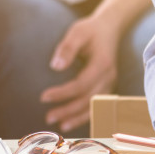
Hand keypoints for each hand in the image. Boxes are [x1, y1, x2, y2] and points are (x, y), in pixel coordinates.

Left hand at [39, 14, 120, 131]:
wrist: (109, 28)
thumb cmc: (90, 30)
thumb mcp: (78, 32)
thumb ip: (67, 48)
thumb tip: (55, 67)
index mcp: (102, 64)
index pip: (81, 84)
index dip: (63, 93)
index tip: (44, 97)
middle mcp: (109, 77)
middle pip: (88, 99)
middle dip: (68, 110)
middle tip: (48, 117)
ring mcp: (110, 84)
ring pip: (94, 106)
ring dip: (77, 117)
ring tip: (60, 125)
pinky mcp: (107, 87)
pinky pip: (97, 105)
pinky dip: (85, 115)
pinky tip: (72, 121)